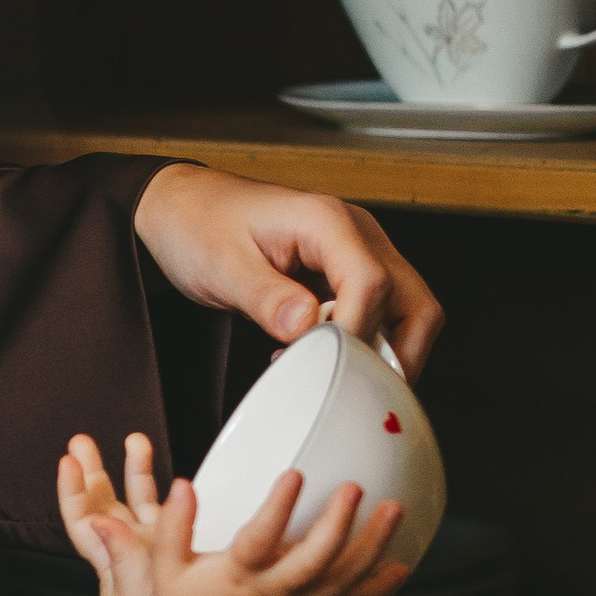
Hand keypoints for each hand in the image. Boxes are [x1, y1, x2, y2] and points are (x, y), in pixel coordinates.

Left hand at [58, 431, 167, 595]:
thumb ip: (120, 558)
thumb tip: (100, 522)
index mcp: (107, 558)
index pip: (80, 518)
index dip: (71, 490)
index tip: (67, 461)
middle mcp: (125, 546)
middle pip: (102, 500)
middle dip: (92, 469)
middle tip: (82, 441)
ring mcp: (150, 544)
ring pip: (136, 500)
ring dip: (135, 470)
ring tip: (135, 440)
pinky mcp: (175, 546)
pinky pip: (166, 511)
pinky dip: (166, 489)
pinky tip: (173, 475)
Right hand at [111, 469, 412, 595]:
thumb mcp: (168, 569)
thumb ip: (175, 525)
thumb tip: (185, 485)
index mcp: (238, 578)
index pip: (260, 539)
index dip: (278, 507)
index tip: (294, 474)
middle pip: (315, 561)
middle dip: (338, 523)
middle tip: (355, 488)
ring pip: (344, 580)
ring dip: (372, 545)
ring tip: (393, 509)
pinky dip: (381, 587)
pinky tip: (401, 563)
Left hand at [132, 164, 443, 373]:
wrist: (182, 207)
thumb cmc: (198, 223)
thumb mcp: (220, 264)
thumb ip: (265, 297)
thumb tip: (306, 328)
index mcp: (326, 221)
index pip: (372, 282)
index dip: (356, 332)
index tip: (327, 365)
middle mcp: (354, 233)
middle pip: (413, 301)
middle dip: (396, 353)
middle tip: (356, 388)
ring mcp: (355, 252)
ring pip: (406, 310)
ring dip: (384, 351)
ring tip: (338, 374)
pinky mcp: (345, 272)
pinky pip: (378, 313)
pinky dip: (364, 342)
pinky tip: (323, 356)